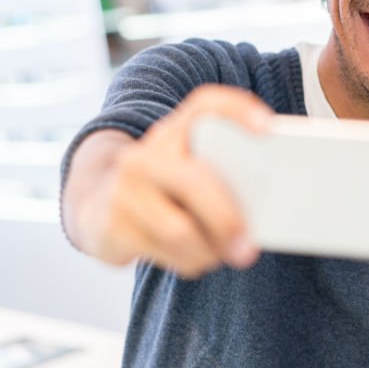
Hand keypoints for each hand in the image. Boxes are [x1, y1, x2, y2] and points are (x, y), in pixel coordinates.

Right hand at [63, 84, 270, 277]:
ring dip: (210, 251)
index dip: (238, 110)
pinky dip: (189, 263)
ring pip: (180, 230)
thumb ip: (224, 175)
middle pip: (196, 183)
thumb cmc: (168, 191)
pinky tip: (195, 260)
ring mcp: (124, 187)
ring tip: (223, 254)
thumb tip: (268, 210)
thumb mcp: (192, 170)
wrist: (100, 206)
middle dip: (228, 221)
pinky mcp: (111, 223)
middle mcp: (147, 153)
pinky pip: (163, 252)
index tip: (267, 128)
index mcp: (176, 131)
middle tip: (249, 249)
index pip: (206, 105)